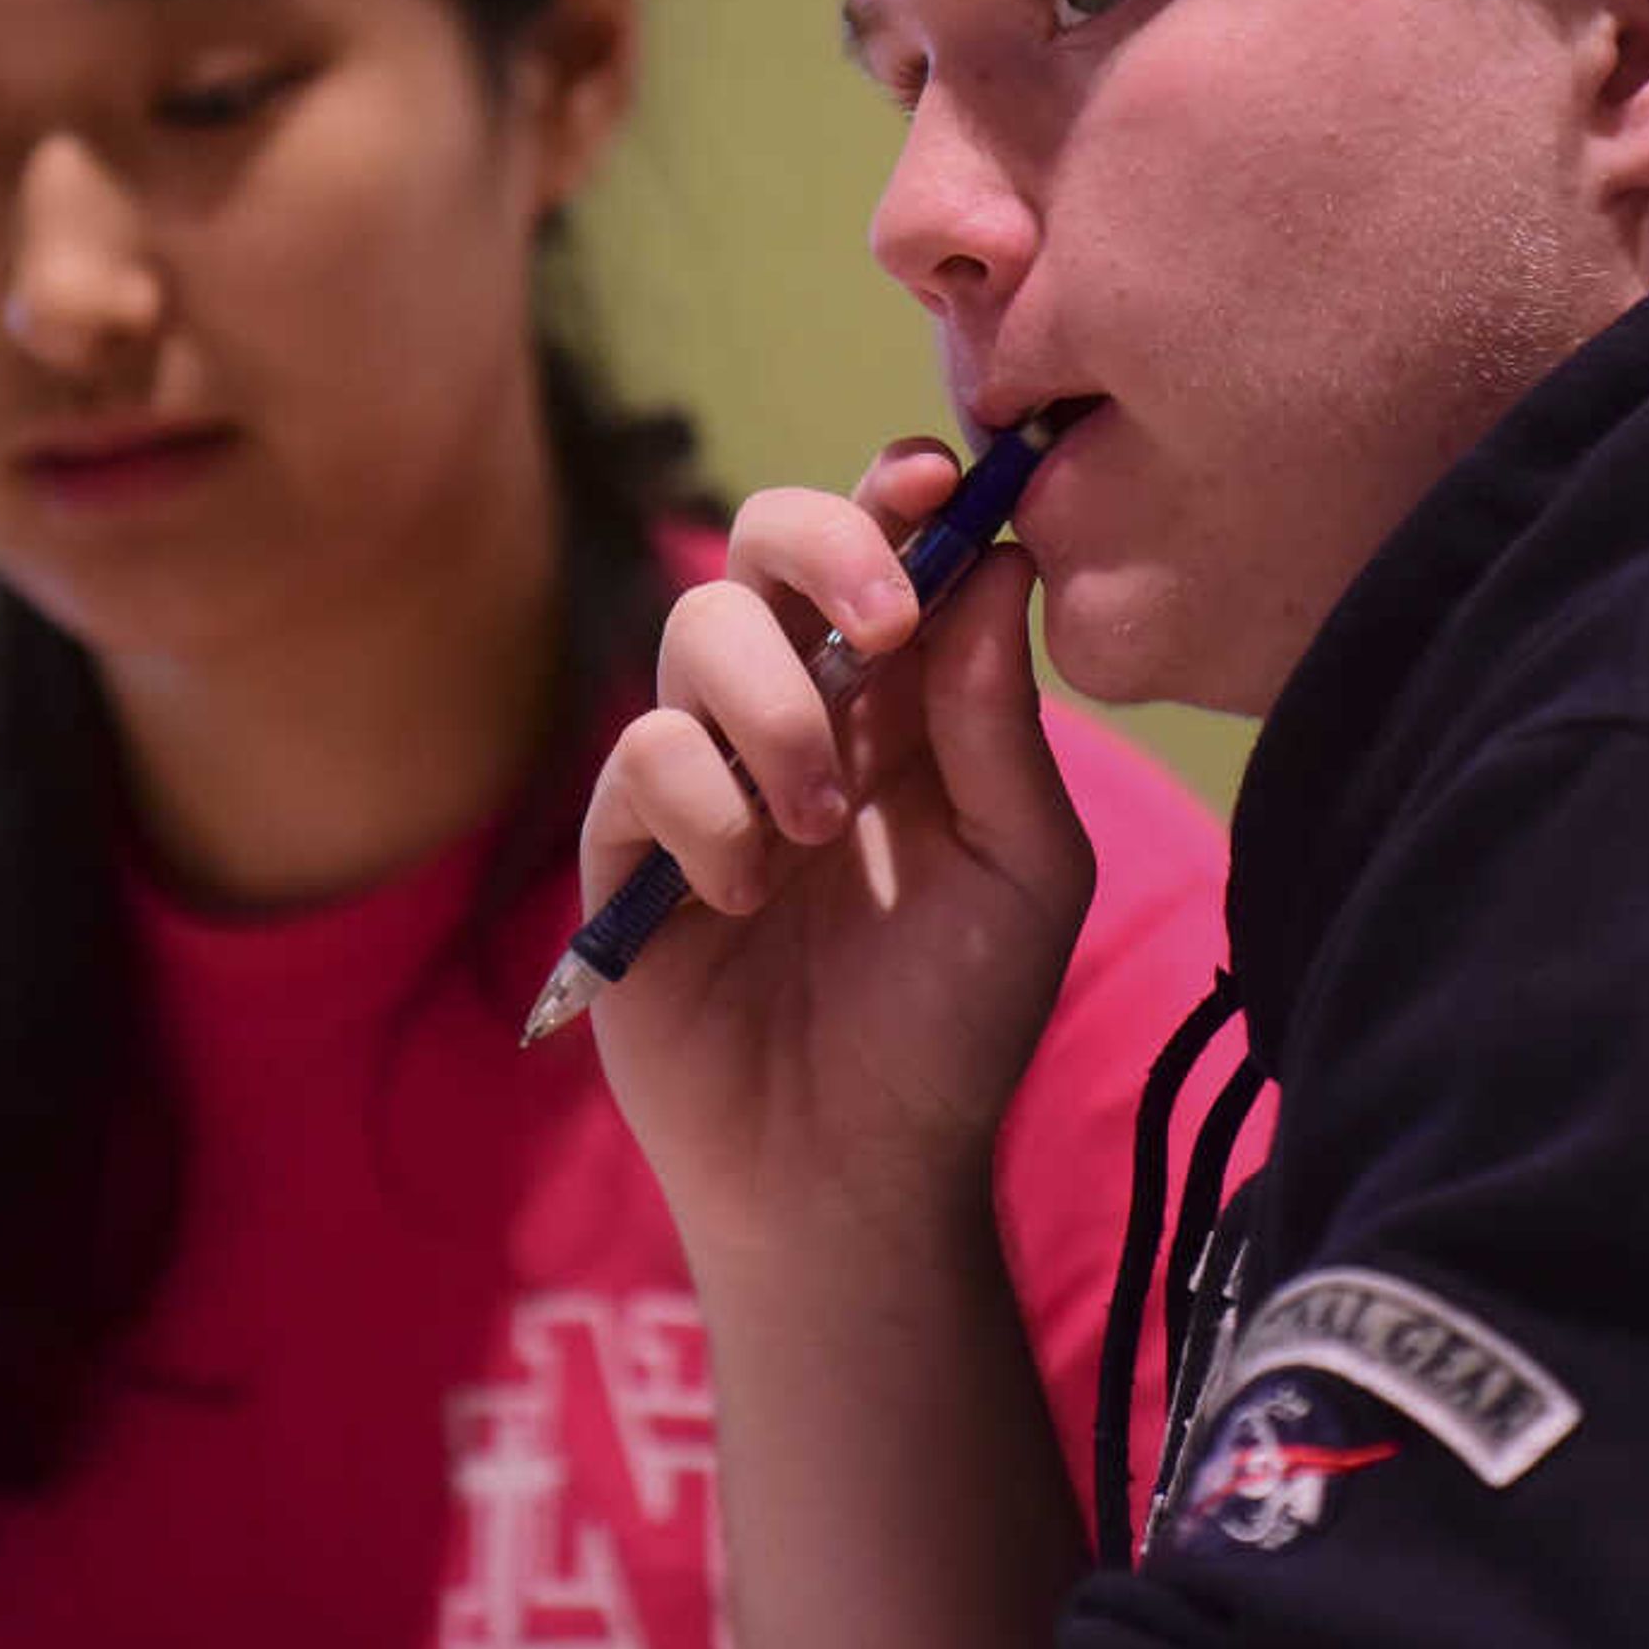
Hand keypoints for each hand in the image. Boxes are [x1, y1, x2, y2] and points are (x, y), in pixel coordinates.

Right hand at [579, 441, 1096, 1260]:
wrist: (855, 1168)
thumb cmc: (955, 1022)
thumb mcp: (1024, 872)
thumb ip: (1001, 726)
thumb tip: (998, 567)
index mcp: (903, 699)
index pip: (886, 547)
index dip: (898, 492)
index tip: (933, 479)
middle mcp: (798, 707)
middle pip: (768, 540)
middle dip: (823, 547)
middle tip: (884, 624)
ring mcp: (704, 768)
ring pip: (698, 629)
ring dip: (774, 710)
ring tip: (819, 827)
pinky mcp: (625, 843)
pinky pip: (640, 753)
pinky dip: (702, 810)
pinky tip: (743, 898)